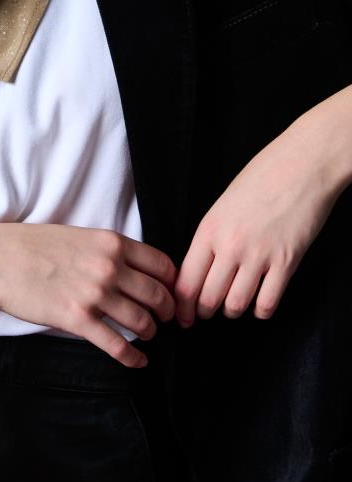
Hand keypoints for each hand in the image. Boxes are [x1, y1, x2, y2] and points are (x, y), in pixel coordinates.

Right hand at [0, 222, 176, 367]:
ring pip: (141, 320)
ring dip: (150, 332)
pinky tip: (138, 362)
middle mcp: (108, 267)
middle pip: (157, 294)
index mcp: (111, 242)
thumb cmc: (33, 245)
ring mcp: (94, 294)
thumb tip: (132, 268)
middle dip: (167, 310)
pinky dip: (133, 357)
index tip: (172, 292)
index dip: (172, 281)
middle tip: (166, 318)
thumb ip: (107, 250)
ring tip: (148, 334)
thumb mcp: (78, 235)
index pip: (161, 263)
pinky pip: (116, 344)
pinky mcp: (77, 319)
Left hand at [173, 106, 344, 326]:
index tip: (182, 315)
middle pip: (208, 298)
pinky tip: (260, 303)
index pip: (186, 280)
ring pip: (236, 305)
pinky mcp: (286, 262)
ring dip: (232, 311)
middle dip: (203, 312)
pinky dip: (261, 310)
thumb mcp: (222, 206)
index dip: (182, 305)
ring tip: (232, 307)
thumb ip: (210, 237)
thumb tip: (200, 270)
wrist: (300, 166)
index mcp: (209, 229)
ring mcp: (259, 256)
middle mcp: (230, 246)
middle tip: (203, 315)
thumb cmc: (260, 178)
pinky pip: (268, 303)